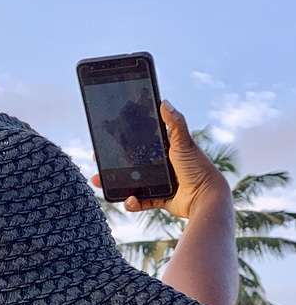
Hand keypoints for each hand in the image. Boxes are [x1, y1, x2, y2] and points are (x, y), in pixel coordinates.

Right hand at [92, 101, 230, 218]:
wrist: (205, 197)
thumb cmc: (197, 167)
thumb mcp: (184, 142)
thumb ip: (175, 123)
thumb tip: (164, 102)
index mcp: (165, 149)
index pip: (139, 143)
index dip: (123, 142)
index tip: (107, 142)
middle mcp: (161, 165)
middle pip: (131, 164)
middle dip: (112, 165)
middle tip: (98, 164)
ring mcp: (160, 183)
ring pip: (132, 183)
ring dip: (116, 185)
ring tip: (102, 183)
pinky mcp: (160, 199)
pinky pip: (141, 201)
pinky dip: (133, 203)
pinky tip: (129, 200)